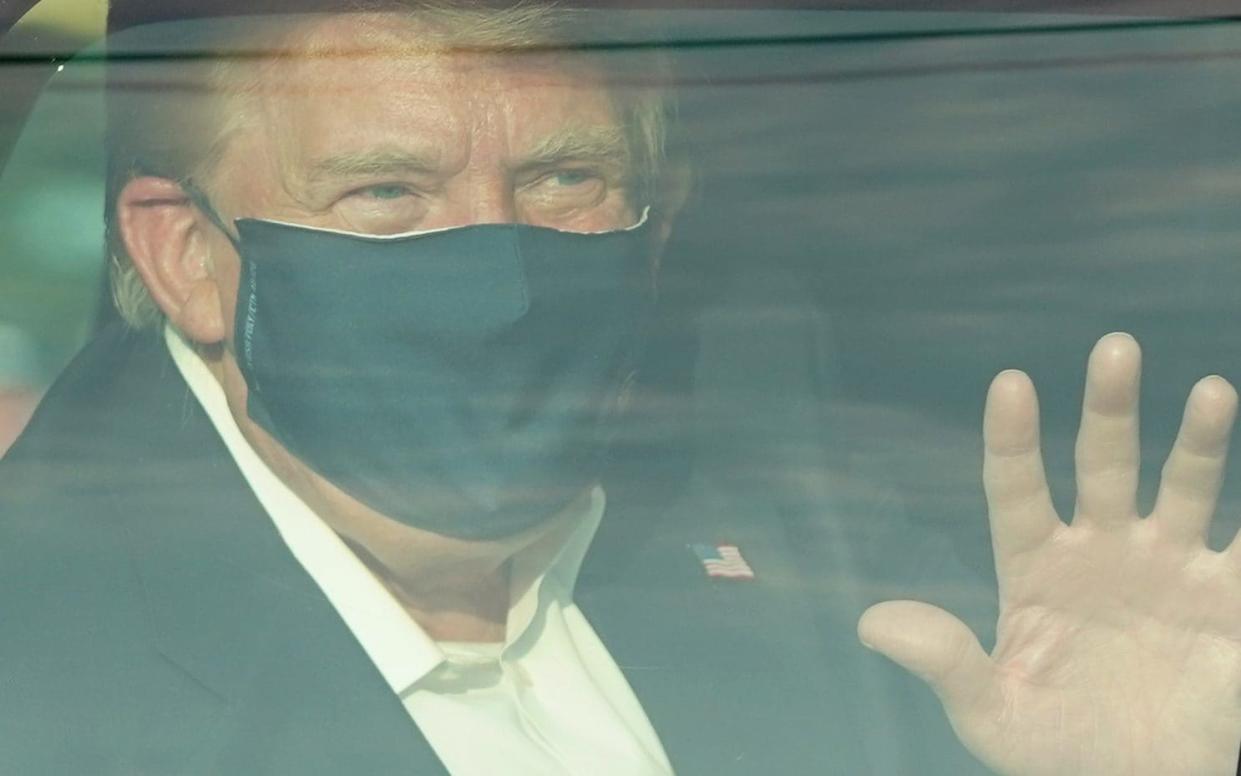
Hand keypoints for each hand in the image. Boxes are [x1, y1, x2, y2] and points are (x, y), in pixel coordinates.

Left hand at [858, 333, 1240, 775]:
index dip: (1013, 439)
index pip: (1017, 489)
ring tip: (1209, 391)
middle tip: (1115, 347)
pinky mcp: (1228, 602)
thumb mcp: (989, 712)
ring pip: (1183, 486)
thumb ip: (943, 662)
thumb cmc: (1054, 751)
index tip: (1010, 384)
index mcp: (1035, 570)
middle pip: (1103, 465)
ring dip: (1197, 440)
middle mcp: (1101, 552)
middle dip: (1109, 409)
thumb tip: (872, 624)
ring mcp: (1168, 570)